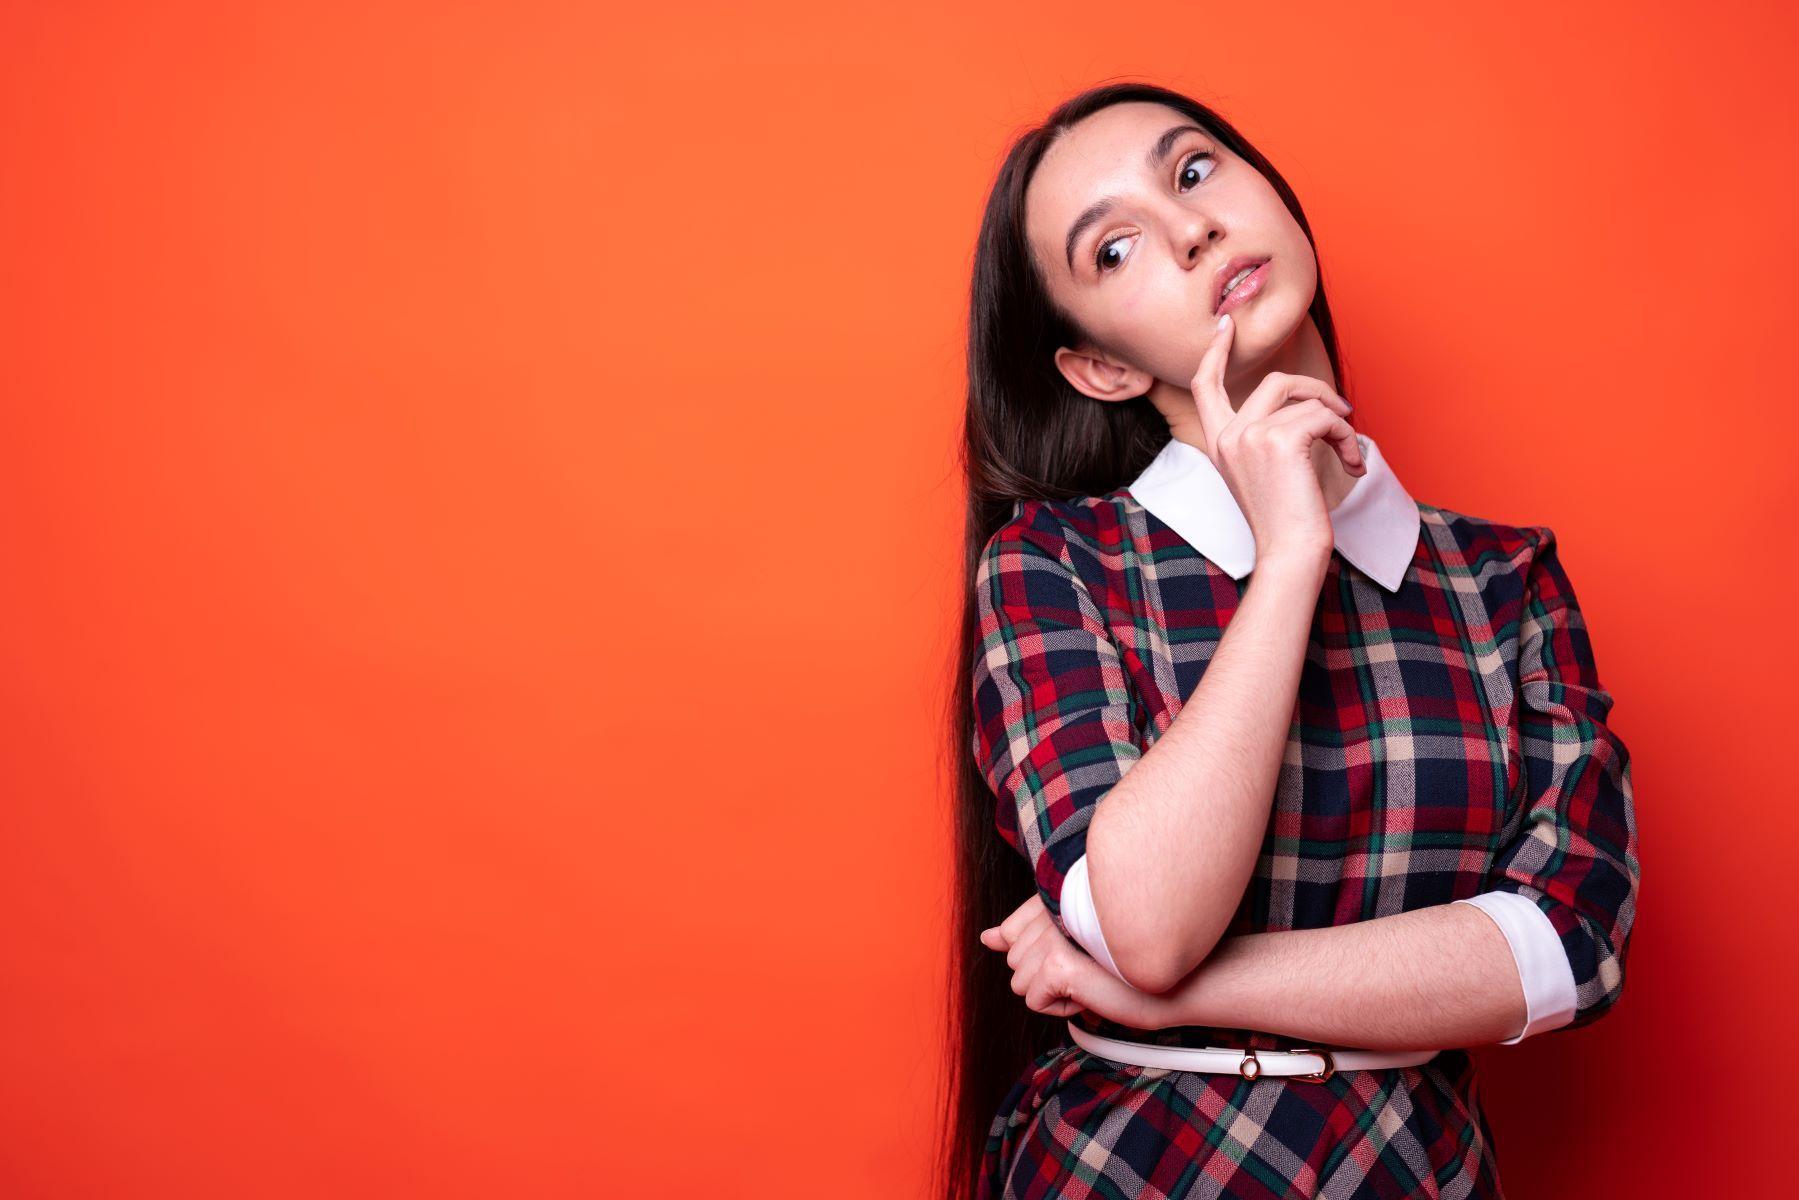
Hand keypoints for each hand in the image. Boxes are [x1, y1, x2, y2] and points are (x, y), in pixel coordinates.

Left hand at [978, 893, 1188, 1029]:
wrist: (1174, 982)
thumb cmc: (1127, 963)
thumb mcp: (1072, 943)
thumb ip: (1028, 934)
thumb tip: (988, 938)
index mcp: (1057, 897)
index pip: (1012, 928)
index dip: (1037, 952)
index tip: (1073, 953)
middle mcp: (1053, 909)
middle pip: (1014, 959)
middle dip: (1046, 975)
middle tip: (1089, 967)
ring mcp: (1054, 935)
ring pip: (1019, 981)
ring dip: (1052, 991)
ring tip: (1090, 978)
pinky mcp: (1058, 964)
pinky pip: (1034, 1000)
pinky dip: (1059, 1007)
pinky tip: (1088, 994)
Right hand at [1189, 313, 1364, 559]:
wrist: (1289, 553)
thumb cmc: (1284, 522)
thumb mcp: (1263, 473)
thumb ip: (1266, 438)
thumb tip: (1304, 406)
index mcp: (1219, 443)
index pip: (1206, 386)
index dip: (1216, 352)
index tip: (1227, 326)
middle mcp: (1228, 436)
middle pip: (1273, 382)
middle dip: (1314, 389)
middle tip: (1341, 412)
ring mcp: (1250, 436)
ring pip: (1305, 400)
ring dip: (1337, 422)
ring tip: (1349, 451)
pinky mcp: (1279, 440)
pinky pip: (1324, 418)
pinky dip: (1346, 437)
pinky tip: (1352, 464)